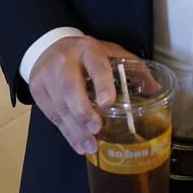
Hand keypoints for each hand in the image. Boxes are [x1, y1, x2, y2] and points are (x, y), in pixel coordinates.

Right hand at [27, 36, 135, 154]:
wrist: (50, 46)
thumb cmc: (86, 54)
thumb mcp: (110, 52)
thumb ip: (134, 68)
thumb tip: (154, 89)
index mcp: (88, 49)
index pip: (96, 66)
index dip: (102, 84)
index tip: (107, 103)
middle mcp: (65, 60)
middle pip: (71, 87)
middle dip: (84, 112)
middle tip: (98, 129)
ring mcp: (48, 74)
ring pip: (60, 105)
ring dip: (76, 129)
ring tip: (91, 145)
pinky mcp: (38, 89)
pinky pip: (52, 115)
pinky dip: (66, 132)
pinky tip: (78, 143)